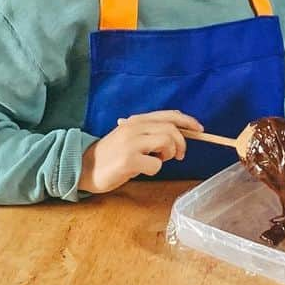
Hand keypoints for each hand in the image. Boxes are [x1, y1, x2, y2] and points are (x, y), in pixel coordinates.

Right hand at [78, 110, 203, 194]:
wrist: (83, 167)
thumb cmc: (112, 155)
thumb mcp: (130, 136)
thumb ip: (150, 132)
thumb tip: (179, 133)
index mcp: (136, 120)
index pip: (169, 115)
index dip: (188, 121)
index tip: (200, 130)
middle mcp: (134, 127)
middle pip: (172, 129)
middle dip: (182, 143)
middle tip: (178, 156)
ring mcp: (131, 143)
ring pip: (167, 143)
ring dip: (168, 155)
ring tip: (157, 161)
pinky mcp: (128, 160)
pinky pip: (156, 164)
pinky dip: (154, 169)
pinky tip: (142, 170)